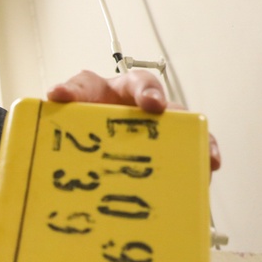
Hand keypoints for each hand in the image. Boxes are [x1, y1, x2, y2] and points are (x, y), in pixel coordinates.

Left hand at [47, 69, 220, 171]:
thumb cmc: (78, 112)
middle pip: (167, 107)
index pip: (139, 82)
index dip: (147, 91)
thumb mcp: (71, 101)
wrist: (73, 136)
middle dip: (173, 118)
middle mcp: (143, 107)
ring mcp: (154, 128)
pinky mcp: (159, 148)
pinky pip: (183, 153)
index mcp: (122, 90)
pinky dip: (194, 164)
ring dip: (195, 143)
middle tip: (171, 127)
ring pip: (183, 130)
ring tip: (206, 160)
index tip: (151, 103)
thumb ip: (67, 96)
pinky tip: (202, 179)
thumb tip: (56, 94)